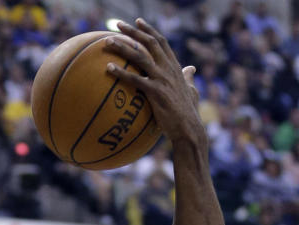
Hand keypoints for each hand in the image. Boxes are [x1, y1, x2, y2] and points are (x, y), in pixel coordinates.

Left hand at [104, 19, 204, 145]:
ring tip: (107, 41)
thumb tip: (191, 69)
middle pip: (150, 43)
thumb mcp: (191, 91)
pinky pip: (135, 79)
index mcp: (175, 67)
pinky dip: (121, 72)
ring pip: (140, 57)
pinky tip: (108, 68)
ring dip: (122, 47)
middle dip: (133, 31)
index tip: (137, 21)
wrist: (189, 129)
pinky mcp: (156, 92)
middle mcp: (169, 69)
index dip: (149, 30)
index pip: (161, 42)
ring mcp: (162, 79)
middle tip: (117, 24)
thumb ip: (188, 78)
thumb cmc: (188, 113)